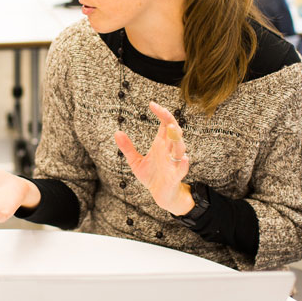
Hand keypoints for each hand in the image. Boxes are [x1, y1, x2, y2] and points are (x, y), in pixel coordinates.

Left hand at [114, 101, 193, 215]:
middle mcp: (170, 150)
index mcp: (162, 144)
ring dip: (177, 139)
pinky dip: (184, 164)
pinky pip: (182, 169)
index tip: (152, 104)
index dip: (161, 113)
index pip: (165, 124)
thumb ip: (127, 148)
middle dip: (171, 122)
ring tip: (172, 129)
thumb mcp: (135, 162)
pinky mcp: (176, 176)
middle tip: (164, 113)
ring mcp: (174, 163)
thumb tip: (116, 132)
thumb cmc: (152, 176)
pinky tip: (184, 158)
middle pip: (174, 132)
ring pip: (180, 148)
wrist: (161, 196)